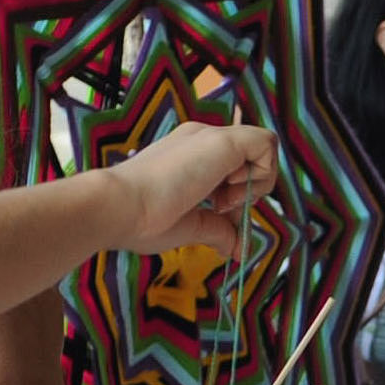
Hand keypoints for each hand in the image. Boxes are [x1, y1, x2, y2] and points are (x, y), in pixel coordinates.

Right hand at [114, 123, 278, 257]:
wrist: (118, 207)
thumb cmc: (141, 219)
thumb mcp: (189, 225)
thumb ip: (217, 231)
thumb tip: (238, 248)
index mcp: (190, 153)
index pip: (234, 166)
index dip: (237, 193)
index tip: (217, 212)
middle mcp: (202, 138)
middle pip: (252, 156)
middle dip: (250, 189)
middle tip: (221, 209)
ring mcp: (211, 136)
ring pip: (264, 146)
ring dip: (256, 181)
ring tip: (222, 202)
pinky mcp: (223, 141)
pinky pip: (266, 143)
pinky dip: (261, 174)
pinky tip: (230, 193)